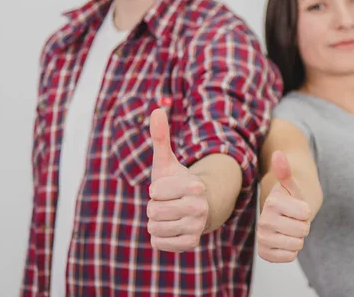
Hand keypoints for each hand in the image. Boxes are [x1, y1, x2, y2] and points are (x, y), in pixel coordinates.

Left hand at [146, 108, 208, 252]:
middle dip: (154, 207)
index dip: (155, 190)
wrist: (201, 207)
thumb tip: (156, 109)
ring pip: (154, 228)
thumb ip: (161, 137)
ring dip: (156, 222)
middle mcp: (199, 207)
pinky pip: (159, 243)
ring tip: (170, 215)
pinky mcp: (191, 243)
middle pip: (152, 212)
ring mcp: (196, 226)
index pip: (154, 192)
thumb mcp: (168, 161)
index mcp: (194, 185)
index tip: (167, 189)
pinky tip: (171, 228)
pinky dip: (160, 238)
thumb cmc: (178, 183)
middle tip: (168, 203)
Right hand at [257, 151, 311, 262]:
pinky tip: (284, 240)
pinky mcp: (264, 252)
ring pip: (297, 244)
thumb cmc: (289, 199)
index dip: (305, 210)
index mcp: (272, 202)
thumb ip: (286, 172)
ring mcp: (262, 237)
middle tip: (293, 219)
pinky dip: (291, 250)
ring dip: (297, 238)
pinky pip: (290, 257)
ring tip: (288, 228)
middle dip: (303, 225)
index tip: (296, 207)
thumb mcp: (291, 185)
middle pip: (303, 230)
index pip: (306, 213)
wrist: (281, 216)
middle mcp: (264, 220)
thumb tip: (278, 154)